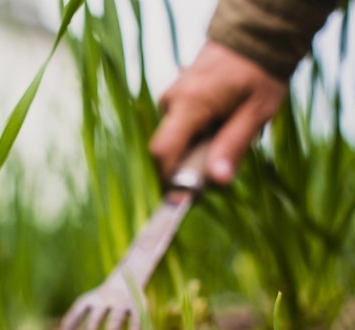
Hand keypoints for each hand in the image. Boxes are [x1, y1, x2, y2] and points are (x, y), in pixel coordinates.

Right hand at [149, 40, 286, 183]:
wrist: (252, 38)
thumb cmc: (259, 74)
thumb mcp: (256, 113)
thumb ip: (233, 146)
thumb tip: (217, 181)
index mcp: (190, 104)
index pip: (163, 151)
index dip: (168, 179)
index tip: (183, 199)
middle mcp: (171, 100)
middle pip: (167, 149)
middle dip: (190, 164)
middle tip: (222, 162)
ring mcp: (169, 98)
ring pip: (174, 140)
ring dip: (196, 148)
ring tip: (226, 133)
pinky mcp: (173, 98)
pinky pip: (178, 128)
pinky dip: (195, 135)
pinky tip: (218, 123)